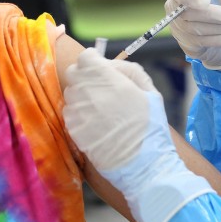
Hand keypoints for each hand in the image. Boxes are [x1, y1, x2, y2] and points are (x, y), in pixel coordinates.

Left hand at [63, 48, 212, 221]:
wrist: (143, 164)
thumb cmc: (150, 127)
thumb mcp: (150, 92)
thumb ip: (129, 72)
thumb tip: (111, 66)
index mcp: (107, 78)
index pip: (85, 57)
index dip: (93, 61)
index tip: (100, 68)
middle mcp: (87, 91)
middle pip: (74, 73)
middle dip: (85, 77)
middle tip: (100, 89)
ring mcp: (77, 111)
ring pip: (70, 94)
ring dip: (81, 97)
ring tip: (100, 111)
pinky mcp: (72, 130)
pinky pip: (70, 115)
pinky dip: (79, 116)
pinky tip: (96, 125)